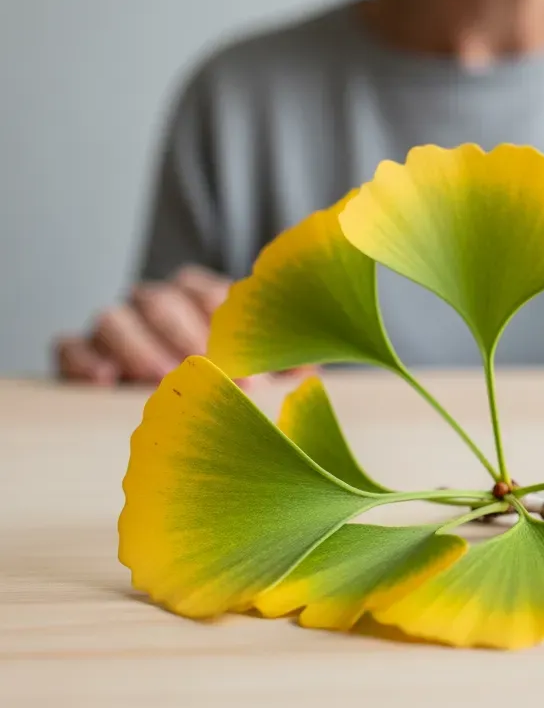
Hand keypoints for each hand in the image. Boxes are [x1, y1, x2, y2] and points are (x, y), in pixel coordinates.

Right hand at [55, 265, 312, 386]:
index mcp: (198, 297)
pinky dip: (83, 359)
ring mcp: (115, 326)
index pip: (206, 291)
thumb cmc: (228, 386)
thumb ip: (281, 361)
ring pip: (114, 318)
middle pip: (161, 302)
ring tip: (161, 377)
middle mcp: (154, 304)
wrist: (172, 415)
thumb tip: (308, 369)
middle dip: (186, 335)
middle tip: (207, 369)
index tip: (246, 358)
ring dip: (139, 346)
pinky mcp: (79, 353)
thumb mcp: (259, 369)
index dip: (224, 320)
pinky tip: (104, 382)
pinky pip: (70, 346)